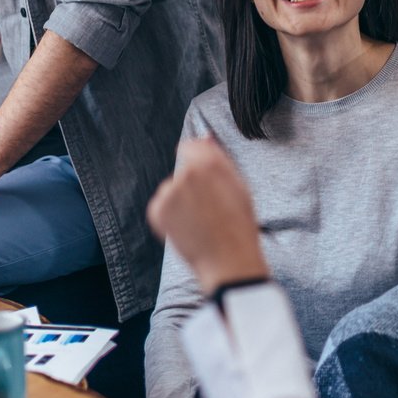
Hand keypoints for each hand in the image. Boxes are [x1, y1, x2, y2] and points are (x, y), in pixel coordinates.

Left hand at [147, 138, 268, 293]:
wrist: (228, 259)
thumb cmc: (239, 224)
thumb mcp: (238, 185)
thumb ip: (218, 158)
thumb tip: (205, 138)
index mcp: (209, 163)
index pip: (190, 146)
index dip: (197, 161)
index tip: (204, 177)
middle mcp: (187, 173)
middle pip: (182, 170)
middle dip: (191, 184)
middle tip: (209, 207)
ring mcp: (170, 192)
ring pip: (171, 189)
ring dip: (180, 200)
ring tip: (200, 220)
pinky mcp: (158, 210)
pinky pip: (161, 205)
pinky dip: (170, 215)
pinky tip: (187, 227)